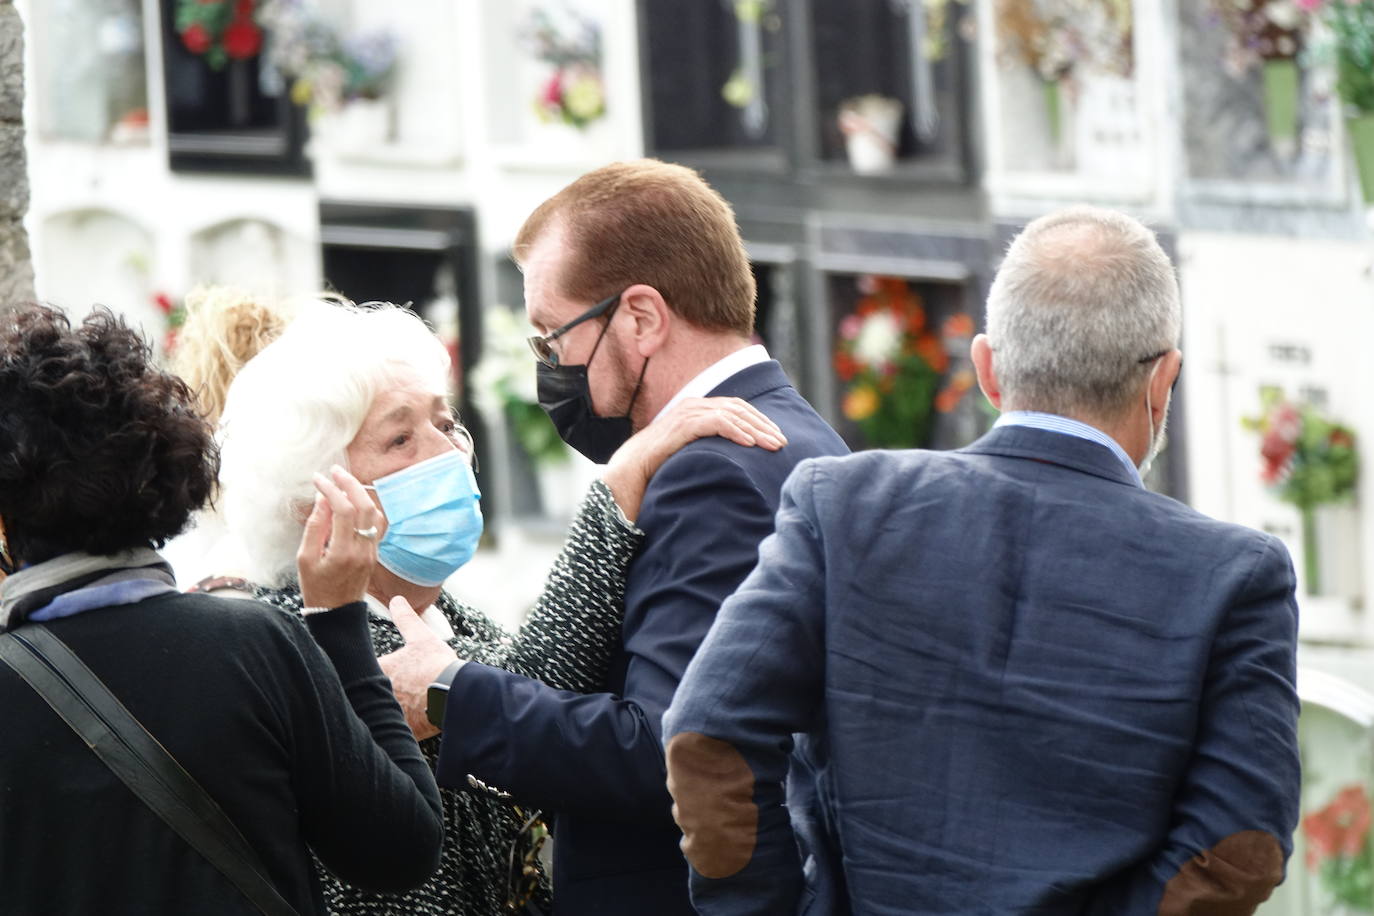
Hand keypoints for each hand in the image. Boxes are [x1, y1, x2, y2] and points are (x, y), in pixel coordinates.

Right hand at [297, 465, 381, 609]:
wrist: (336, 613)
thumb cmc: (315, 588)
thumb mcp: (304, 559)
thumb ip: (315, 527)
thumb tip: (323, 499)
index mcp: (342, 552)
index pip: (343, 510)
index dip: (332, 490)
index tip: (318, 479)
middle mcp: (362, 549)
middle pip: (364, 506)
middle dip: (350, 484)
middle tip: (334, 470)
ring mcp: (372, 551)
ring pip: (374, 513)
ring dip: (360, 493)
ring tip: (343, 481)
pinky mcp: (375, 552)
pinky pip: (376, 524)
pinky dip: (366, 507)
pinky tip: (355, 500)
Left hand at [378, 596, 458, 740]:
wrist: (456, 695)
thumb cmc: (437, 666)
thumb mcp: (422, 638)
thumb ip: (406, 619)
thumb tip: (397, 600)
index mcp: (380, 670)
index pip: (362, 669)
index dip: (366, 669)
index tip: (376, 669)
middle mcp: (379, 694)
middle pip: (368, 693)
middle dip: (374, 691)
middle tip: (390, 688)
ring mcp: (390, 713)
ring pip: (380, 712)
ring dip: (386, 709)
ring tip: (400, 704)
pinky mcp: (402, 729)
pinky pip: (394, 728)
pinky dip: (399, 724)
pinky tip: (408, 720)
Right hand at [603, 397, 785, 521]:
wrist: (628, 474)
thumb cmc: (659, 469)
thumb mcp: (691, 454)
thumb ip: (710, 448)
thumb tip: (739, 459)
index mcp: (697, 409)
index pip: (737, 408)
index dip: (759, 420)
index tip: (778, 437)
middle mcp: (693, 406)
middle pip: (738, 408)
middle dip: (763, 425)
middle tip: (783, 442)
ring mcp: (686, 414)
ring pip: (730, 414)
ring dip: (755, 429)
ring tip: (772, 444)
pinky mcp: (680, 426)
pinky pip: (714, 423)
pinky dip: (734, 431)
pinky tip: (749, 444)